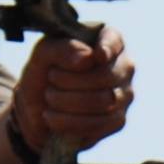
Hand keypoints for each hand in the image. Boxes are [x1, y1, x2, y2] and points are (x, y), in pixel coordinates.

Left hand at [7, 25, 134, 158]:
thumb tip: (87, 58)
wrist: (38, 108)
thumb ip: (63, 49)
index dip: (107, 47)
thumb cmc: (45, 72)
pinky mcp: (118, 121)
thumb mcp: (44, 54)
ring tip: (49, 96)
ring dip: (66, 101)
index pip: (114, 40)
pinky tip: (51, 117)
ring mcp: (124, 95)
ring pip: (101, 102)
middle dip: (69, 80)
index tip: (97, 55)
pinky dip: (68, 122)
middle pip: (105, 76)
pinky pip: (98, 124)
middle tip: (50, 77)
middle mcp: (123, 67)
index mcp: (108, 40)